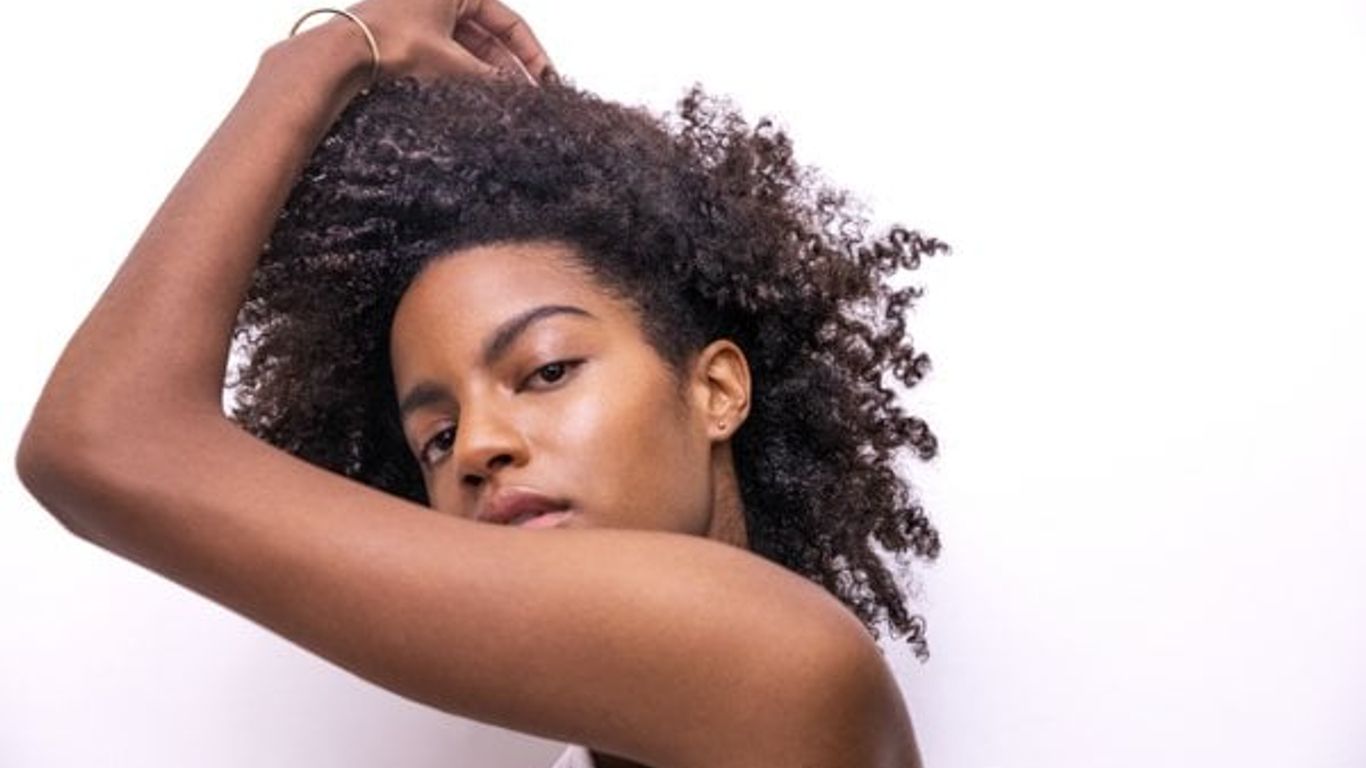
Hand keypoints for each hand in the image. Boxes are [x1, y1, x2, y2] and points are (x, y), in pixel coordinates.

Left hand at [319, 0, 553, 82]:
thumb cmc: (388, 41)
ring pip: (473, 46)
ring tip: (507, 100)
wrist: (340, 54)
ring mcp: (428, 15)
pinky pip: (453, 53)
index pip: (510, 22)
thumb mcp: (451, 62)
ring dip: (490, 73)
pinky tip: (480, 95)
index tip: (544, 80)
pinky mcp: (414, 35)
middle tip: (529, 96)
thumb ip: (489, 78)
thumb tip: (520, 94)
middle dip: (511, 66)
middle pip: (492, 35)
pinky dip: (468, 73)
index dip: (530, 53)